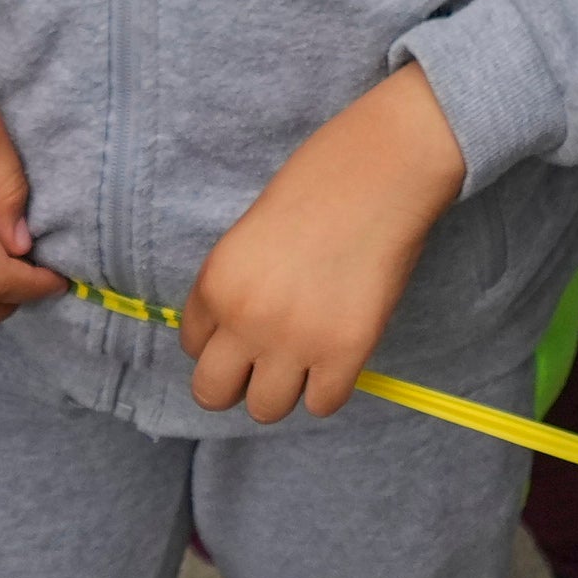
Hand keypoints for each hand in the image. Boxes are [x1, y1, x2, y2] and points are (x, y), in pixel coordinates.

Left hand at [181, 63, 463, 421]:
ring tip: (306, 357)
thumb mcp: (252, 231)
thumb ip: (239, 284)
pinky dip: (329, 386)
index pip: (192, 345)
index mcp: (216, 282)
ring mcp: (296, 340)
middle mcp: (246, 319)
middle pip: (213, 393)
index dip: (221, 337)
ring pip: (266, 409)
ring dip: (283, 388)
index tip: (247, 324)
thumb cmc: (321, 180)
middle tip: (265, 359)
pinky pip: (322, 404)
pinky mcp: (345, 352)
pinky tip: (339, 355)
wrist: (385, 168)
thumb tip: (240, 333)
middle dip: (236, 381)